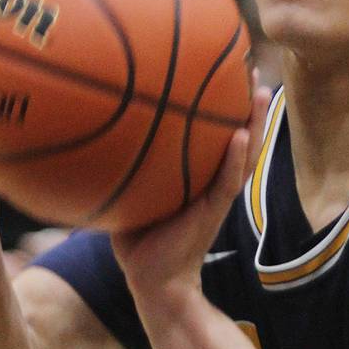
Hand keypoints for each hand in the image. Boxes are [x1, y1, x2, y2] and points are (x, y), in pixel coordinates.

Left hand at [111, 76, 269, 307]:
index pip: (216, 134)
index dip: (224, 103)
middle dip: (247, 103)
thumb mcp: (129, 197)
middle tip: (253, 66)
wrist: (153, 282)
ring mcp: (215, 198)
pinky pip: (226, 184)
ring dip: (255, 124)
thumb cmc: (138, 242)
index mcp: (198, 177)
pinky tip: (241, 136)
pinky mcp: (212, 214)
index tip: (226, 68)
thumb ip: (120, 168)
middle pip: (239, 136)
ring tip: (261, 92)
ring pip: (244, 155)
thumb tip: (87, 134)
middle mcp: (211, 183)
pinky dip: (234, 160)